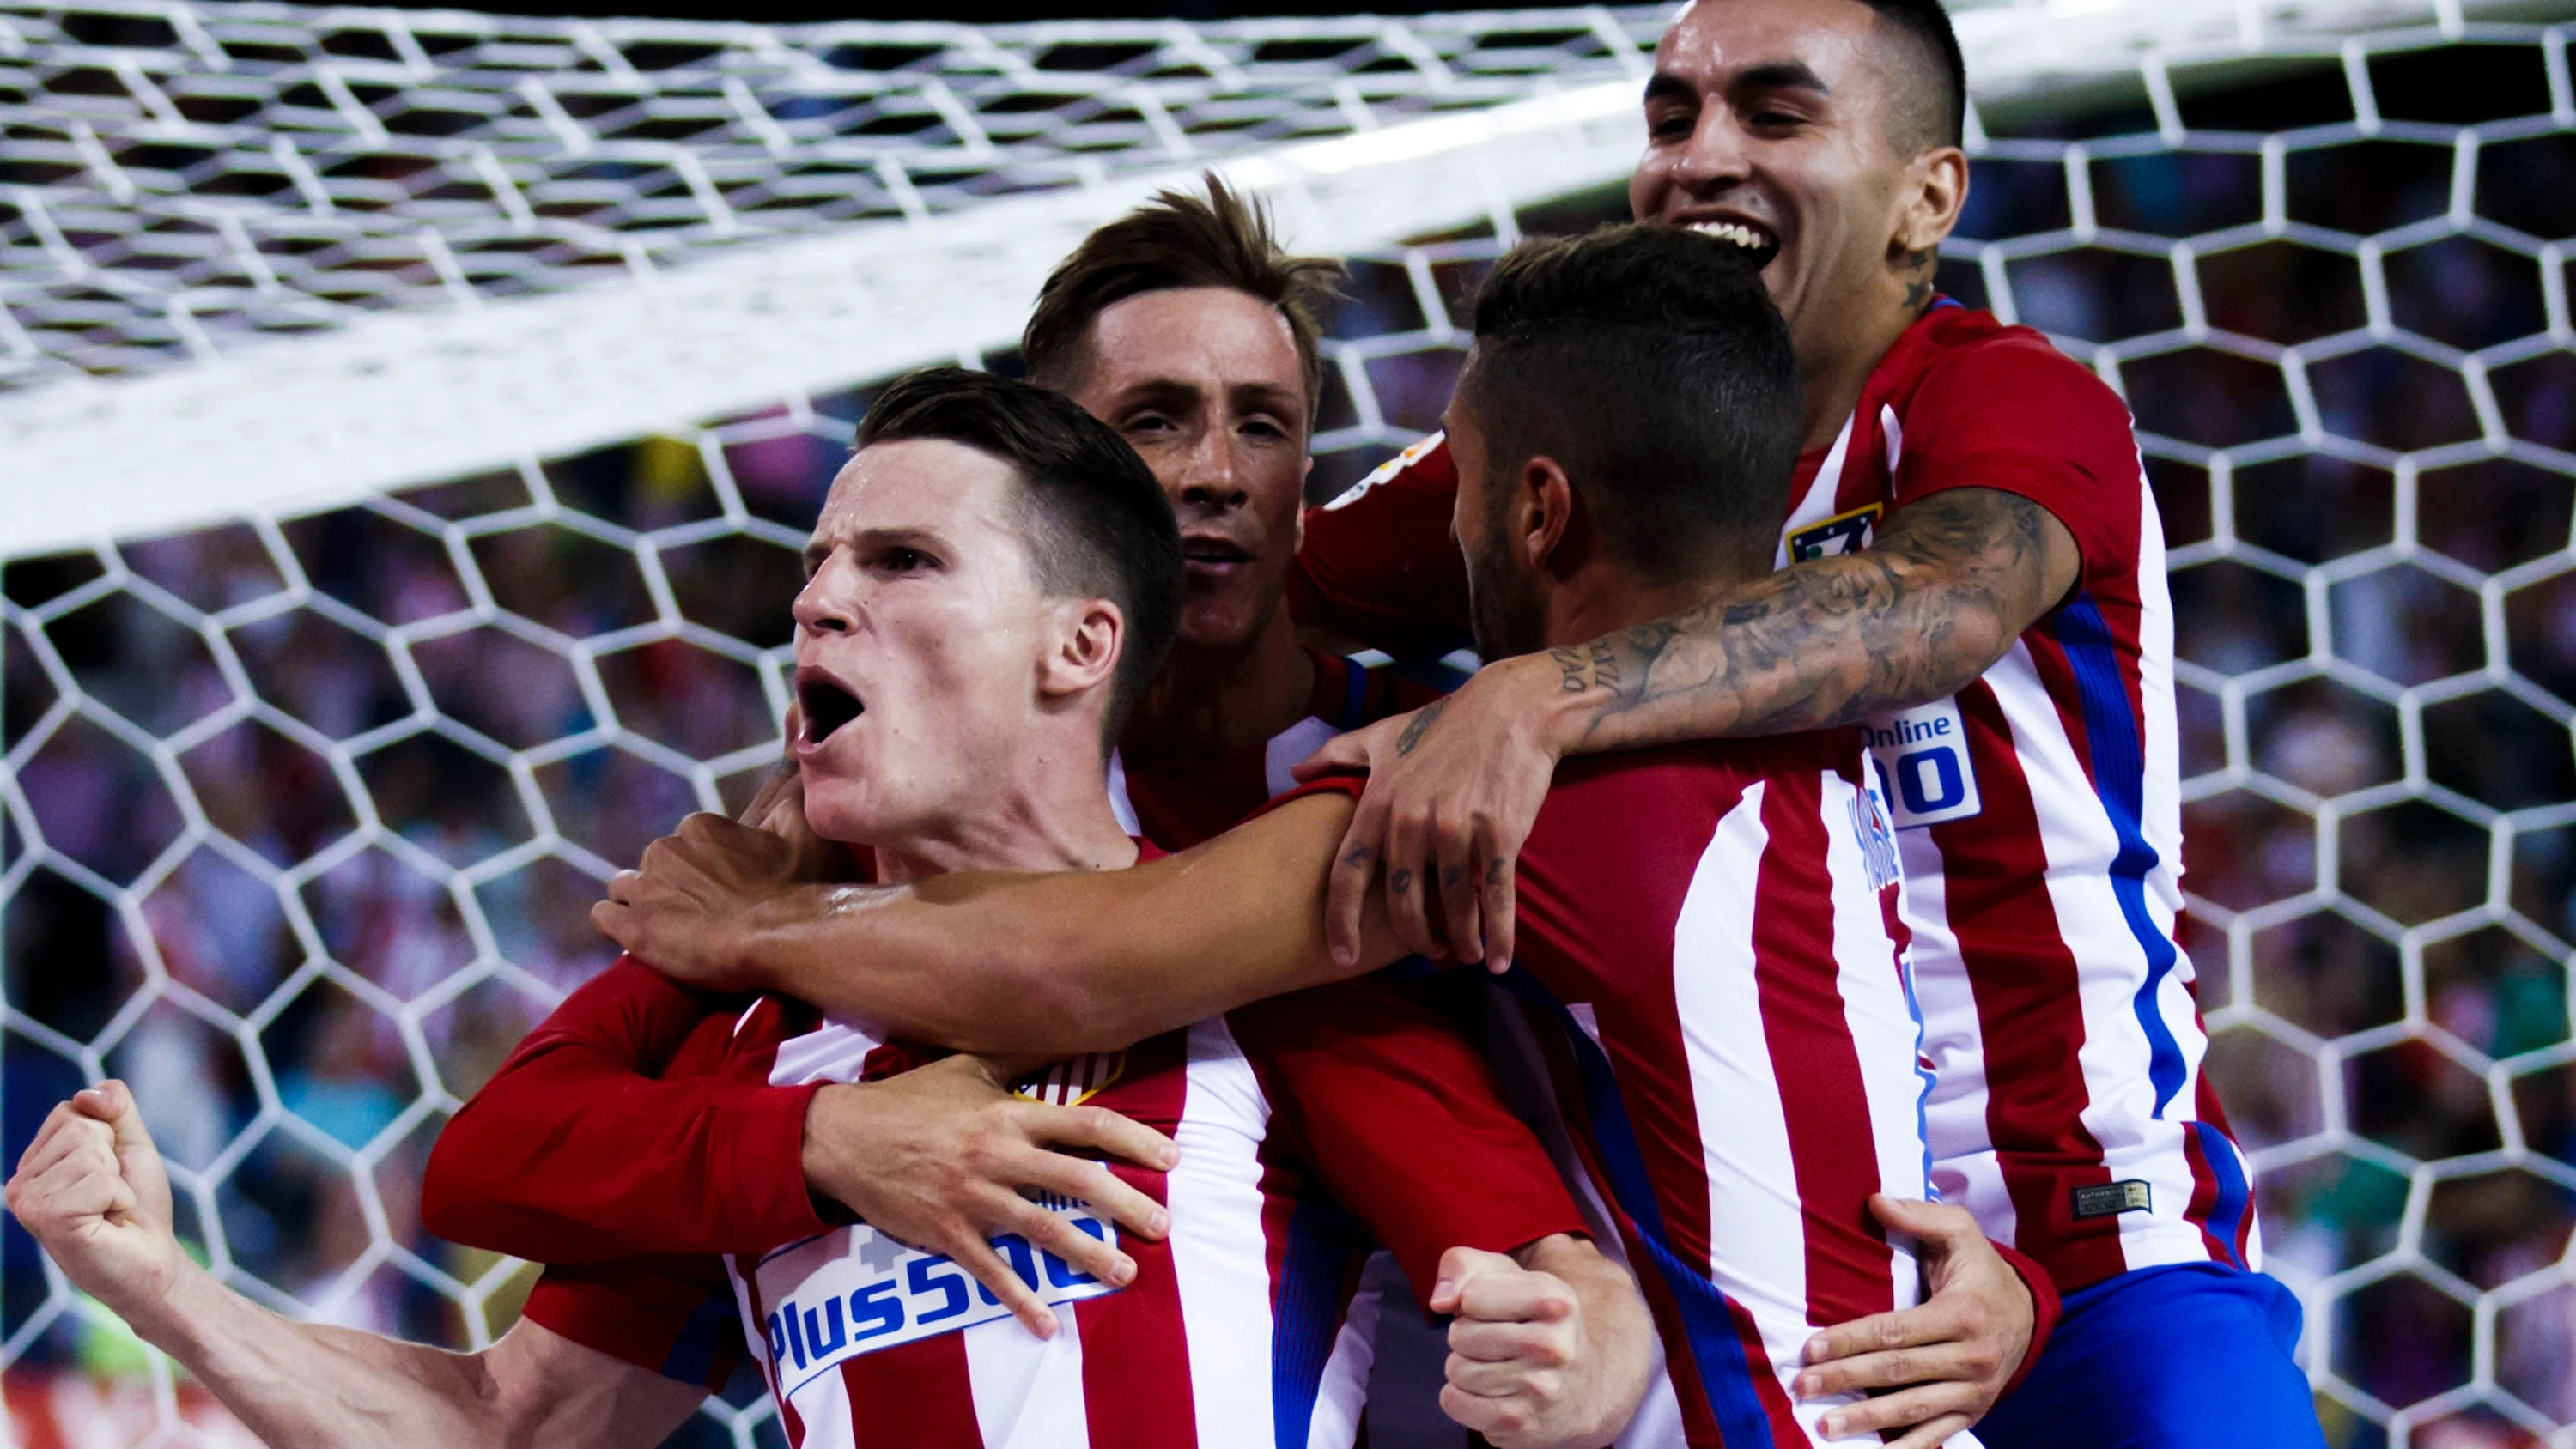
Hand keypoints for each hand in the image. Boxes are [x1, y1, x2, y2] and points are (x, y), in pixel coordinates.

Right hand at [5, 1081, 190, 1335]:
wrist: (151, 1262)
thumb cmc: (138, 1208)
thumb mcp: (131, 1145)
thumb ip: (115, 1108)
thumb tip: (86, 1093)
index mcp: (35, 1161)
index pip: (70, 1110)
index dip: (107, 1137)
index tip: (110, 1172)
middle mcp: (20, 1180)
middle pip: (78, 1126)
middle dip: (111, 1158)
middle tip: (110, 1195)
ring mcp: (26, 1201)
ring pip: (87, 1151)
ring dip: (115, 1181)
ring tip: (106, 1210)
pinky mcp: (44, 1218)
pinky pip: (97, 1179)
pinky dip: (116, 1197)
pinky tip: (106, 1221)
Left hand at [592, 812, 817, 991]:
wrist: (779, 936)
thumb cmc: (797, 888)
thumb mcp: (803, 834)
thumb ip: (789, 805)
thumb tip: (791, 778)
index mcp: (699, 827)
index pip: (687, 842)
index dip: (703, 868)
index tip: (722, 889)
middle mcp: (664, 849)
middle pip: (655, 865)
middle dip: (671, 885)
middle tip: (701, 914)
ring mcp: (643, 888)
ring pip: (624, 888)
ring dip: (643, 903)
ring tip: (671, 929)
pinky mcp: (630, 927)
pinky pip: (604, 916)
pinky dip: (619, 925)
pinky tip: (643, 938)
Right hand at [800, 1054, 1178, 1339]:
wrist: (842, 1138)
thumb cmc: (909, 1100)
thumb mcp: (965, 1069)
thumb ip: (1013, 1067)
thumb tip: (1057, 1040)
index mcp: (1007, 1114)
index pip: (1085, 1124)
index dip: (1133, 1139)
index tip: (1171, 1157)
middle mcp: (996, 1155)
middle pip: (1075, 1179)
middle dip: (1125, 1204)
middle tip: (1163, 1225)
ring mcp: (972, 1197)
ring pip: (1042, 1228)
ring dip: (1088, 1254)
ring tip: (1126, 1274)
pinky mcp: (946, 1233)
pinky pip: (990, 1272)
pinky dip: (1020, 1300)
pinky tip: (1048, 1324)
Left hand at [1292, 653, 1564, 970]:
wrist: (1512, 708)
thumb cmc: (1444, 725)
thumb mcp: (1383, 736)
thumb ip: (1337, 755)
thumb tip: (1294, 771)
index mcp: (1378, 803)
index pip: (1347, 874)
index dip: (1341, 922)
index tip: (1342, 957)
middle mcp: (1411, 820)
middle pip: (1402, 903)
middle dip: (1415, 938)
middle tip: (1427, 952)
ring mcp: (1456, 829)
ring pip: (1452, 906)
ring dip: (1459, 941)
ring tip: (1464, 954)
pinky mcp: (1500, 834)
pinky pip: (1496, 897)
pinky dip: (1499, 935)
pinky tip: (1499, 960)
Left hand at [1433, 1241, 1642, 1448]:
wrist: (1581, 1390)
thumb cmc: (1531, 1322)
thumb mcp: (1506, 1277)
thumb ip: (1463, 1267)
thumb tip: (1440, 1302)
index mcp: (1556, 1299)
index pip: (1471, 1296)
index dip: (1471, 1301)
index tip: (1496, 1309)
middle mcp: (1555, 1346)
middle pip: (1461, 1335)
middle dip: (1466, 1337)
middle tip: (1495, 1343)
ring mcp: (1540, 1390)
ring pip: (1456, 1370)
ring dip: (1464, 1368)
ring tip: (1495, 1367)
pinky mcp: (1521, 1424)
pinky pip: (1455, 1403)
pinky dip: (1459, 1398)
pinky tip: (1488, 1393)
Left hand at [1792, 1195, 2034, 1446]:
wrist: (2027, 1314)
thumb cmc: (1979, 1269)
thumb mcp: (1959, 1232)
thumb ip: (1919, 1216)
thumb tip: (1875, 1201)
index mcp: (1963, 1313)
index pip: (1896, 1331)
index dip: (1852, 1340)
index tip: (1811, 1348)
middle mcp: (1972, 1357)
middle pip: (1898, 1372)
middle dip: (1846, 1380)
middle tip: (1804, 1386)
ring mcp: (1974, 1391)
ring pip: (1914, 1409)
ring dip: (1868, 1421)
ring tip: (1826, 1427)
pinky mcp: (1973, 1412)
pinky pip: (1937, 1435)